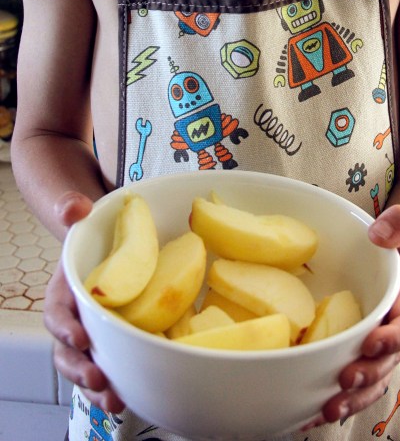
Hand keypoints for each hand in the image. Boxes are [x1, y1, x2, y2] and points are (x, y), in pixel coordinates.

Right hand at [43, 191, 125, 413]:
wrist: (106, 237)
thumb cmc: (91, 230)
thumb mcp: (78, 215)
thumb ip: (69, 208)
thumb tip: (74, 207)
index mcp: (64, 290)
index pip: (57, 313)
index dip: (65, 328)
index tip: (81, 338)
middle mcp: (76, 316)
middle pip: (68, 350)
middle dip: (80, 369)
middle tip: (99, 380)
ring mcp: (95, 330)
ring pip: (88, 365)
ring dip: (98, 387)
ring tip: (115, 401)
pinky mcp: (116, 337)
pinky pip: (114, 362)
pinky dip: (119, 381)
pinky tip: (132, 396)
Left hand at [305, 204, 399, 427]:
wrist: (384, 266)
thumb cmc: (392, 251)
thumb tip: (379, 233)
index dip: (391, 340)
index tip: (371, 342)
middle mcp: (392, 340)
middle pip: (385, 366)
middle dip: (366, 377)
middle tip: (344, 381)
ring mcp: (373, 355)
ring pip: (367, 385)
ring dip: (350, 400)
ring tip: (326, 409)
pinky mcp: (354, 361)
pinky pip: (347, 387)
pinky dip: (329, 401)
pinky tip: (305, 413)